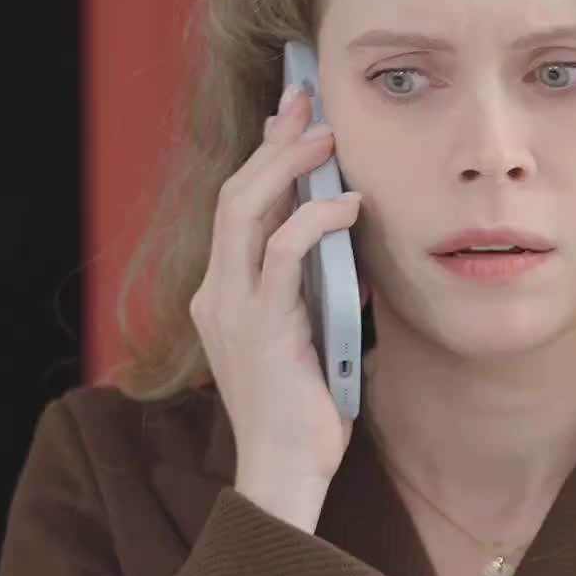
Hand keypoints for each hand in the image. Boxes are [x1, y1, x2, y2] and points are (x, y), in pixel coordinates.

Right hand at [189, 79, 363, 528]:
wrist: (284, 475)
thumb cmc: (304, 417)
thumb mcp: (313, 340)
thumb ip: (319, 294)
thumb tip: (356, 253)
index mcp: (224, 296)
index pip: (237, 208)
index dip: (264, 157)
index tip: (293, 118)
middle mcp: (219, 295)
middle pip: (235, 192)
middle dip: (273, 141)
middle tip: (308, 100)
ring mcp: (234, 309)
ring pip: (246, 208)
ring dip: (289, 165)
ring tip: (329, 139)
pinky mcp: (262, 326)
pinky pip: (282, 253)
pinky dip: (316, 220)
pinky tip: (349, 206)